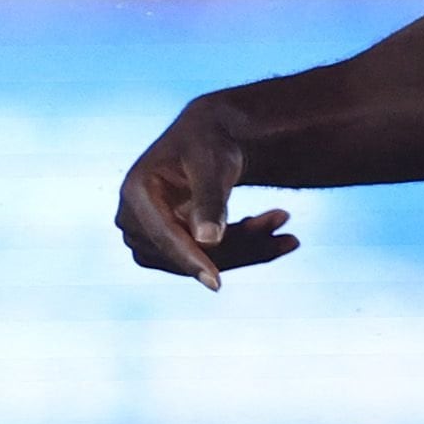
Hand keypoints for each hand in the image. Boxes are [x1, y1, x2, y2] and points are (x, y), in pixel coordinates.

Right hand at [115, 98, 298, 288]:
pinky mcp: (166, 249)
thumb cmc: (209, 142)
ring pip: (202, 260)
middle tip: (290, 239)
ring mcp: (148, 237)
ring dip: (248, 249)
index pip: (165, 236)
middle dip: (239, 247)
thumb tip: (208, 242)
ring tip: (287, 232)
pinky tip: (273, 232)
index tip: (216, 284)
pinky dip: (243, 248)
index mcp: (136, 192)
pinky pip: (207, 259)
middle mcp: (133, 219)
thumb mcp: (212, 163)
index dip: (191, 260)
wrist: (208, 139)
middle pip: (188, 252)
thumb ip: (208, 200)